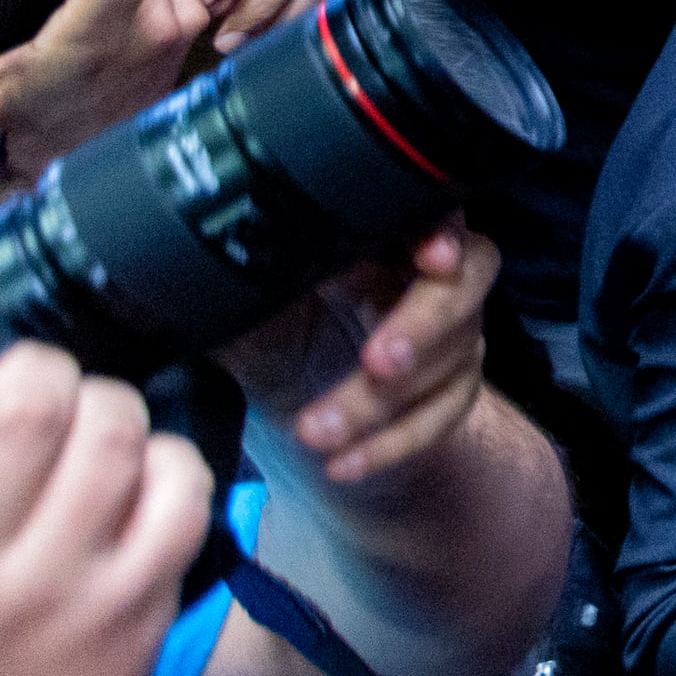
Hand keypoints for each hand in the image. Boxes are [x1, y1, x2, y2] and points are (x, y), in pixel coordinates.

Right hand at [0, 270, 211, 675]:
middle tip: (22, 374)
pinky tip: (135, 469)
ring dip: (99, 404)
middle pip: (10, 417)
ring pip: (105, 442)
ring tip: (77, 415)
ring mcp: (36, 613)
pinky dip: (166, 463)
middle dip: (28, 367)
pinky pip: (177, 500)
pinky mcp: (118, 632)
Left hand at [217, 225, 495, 487]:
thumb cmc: (270, 343)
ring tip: (317, 431)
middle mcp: (427, 277)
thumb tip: (206, 269)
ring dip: (383, 401)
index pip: (432, 213)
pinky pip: (444, 414)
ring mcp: (453, 332)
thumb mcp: (244, 312)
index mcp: (379, 238)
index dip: (441, 231)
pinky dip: (393, 443)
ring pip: (453, 354)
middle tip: (377, 362)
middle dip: (425, 323)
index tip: (429, 257)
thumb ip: (240, 284)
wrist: (295, 412)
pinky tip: (344, 462)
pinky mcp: (454, 388)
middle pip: (469, 278)